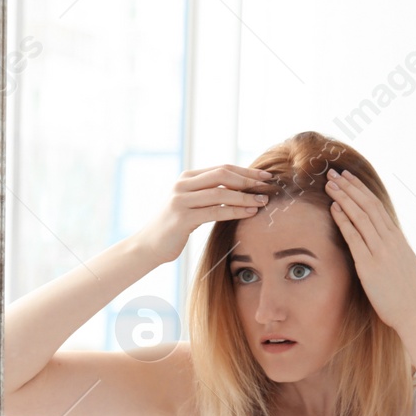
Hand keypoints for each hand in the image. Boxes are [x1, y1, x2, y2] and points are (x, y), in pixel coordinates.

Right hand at [134, 164, 274, 265]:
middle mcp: (182, 185)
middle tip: (267, 186)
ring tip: (262, 201)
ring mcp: (181, 200)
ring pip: (221, 193)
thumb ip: (208, 194)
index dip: (245, 171)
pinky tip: (249, 213)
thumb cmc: (173, 227)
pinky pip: (215, 211)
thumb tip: (239, 189)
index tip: (264, 177)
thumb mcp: (190, 204)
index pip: (222, 168)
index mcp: (186, 178)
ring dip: (245, 196)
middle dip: (248, 179)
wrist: (148, 246)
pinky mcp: (182, 218)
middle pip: (222, 175)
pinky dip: (235, 211)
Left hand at [324, 169, 415, 342]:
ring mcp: (381, 252)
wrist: (415, 312)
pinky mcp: (370, 266)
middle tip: (333, 172)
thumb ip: (392, 250)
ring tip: (330, 184)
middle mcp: (390, 241)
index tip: (348, 178)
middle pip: (368, 205)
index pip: (377, 206)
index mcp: (397, 239)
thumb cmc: (407, 293)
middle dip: (350, 187)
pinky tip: (334, 208)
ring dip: (344, 198)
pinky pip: (355, 238)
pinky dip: (344, 221)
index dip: (361, 190)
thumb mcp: (402, 264)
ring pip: (361, 217)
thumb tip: (384, 240)